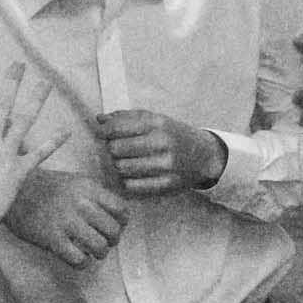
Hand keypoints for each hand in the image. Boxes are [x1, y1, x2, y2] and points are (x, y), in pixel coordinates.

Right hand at [0, 62, 65, 226]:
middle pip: (3, 103)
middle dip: (11, 81)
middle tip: (20, 64)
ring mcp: (7, 152)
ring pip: (25, 120)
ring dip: (36, 100)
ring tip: (46, 83)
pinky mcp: (20, 170)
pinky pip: (40, 154)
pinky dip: (54, 142)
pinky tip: (67, 130)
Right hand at [6, 169, 128, 266]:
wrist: (14, 191)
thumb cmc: (46, 187)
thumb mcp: (75, 181)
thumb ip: (95, 196)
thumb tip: (117, 215)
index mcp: (88, 188)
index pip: (121, 210)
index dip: (122, 222)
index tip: (115, 225)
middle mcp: (80, 204)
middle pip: (113, 230)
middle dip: (112, 240)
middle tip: (104, 241)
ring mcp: (66, 221)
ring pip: (99, 246)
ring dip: (99, 253)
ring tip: (92, 251)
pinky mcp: (52, 238)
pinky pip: (78, 259)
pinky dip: (82, 262)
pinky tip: (77, 257)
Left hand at [96, 109, 226, 194]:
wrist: (203, 156)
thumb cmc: (173, 135)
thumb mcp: (155, 119)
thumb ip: (126, 117)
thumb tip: (99, 119)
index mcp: (158, 123)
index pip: (117, 128)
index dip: (104, 132)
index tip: (104, 134)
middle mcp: (162, 143)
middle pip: (116, 149)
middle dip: (112, 149)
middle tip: (117, 149)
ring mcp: (165, 166)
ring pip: (122, 168)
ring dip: (118, 165)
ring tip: (126, 161)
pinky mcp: (166, 185)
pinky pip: (131, 186)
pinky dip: (127, 180)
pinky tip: (134, 175)